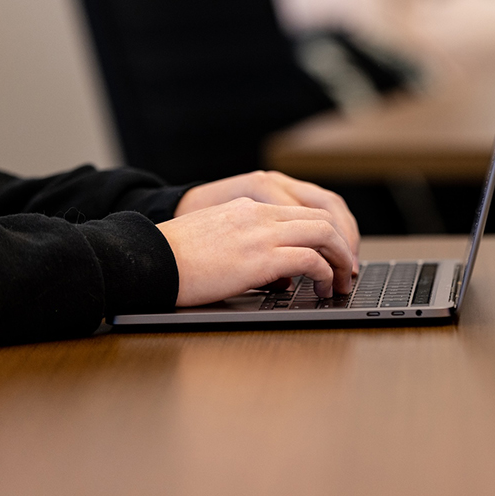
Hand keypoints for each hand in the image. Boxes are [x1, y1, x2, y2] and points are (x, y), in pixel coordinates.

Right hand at [157, 197, 355, 305]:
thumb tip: (279, 272)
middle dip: (341, 244)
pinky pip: (310, 259)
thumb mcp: (215, 238)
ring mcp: (261, 233)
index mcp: (248, 207)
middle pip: (321, 217)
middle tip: (346, 269)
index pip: (302, 211)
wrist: (148, 259)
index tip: (332, 254)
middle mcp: (259, 214)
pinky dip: (325, 273)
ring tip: (341, 281)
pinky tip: (323, 288)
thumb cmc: (172, 258)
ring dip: (339, 258)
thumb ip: (248, 245)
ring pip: (323, 234)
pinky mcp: (261, 257)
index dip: (326, 233)